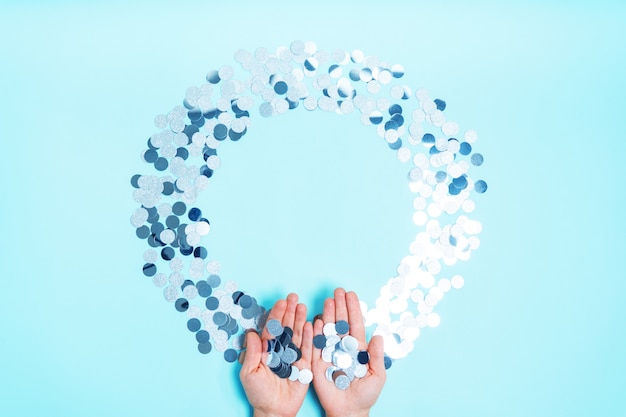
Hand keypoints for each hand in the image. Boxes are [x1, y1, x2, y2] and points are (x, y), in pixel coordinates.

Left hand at [239, 293, 312, 416]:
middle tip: (293, 297)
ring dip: (299, 319)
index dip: (276, 315)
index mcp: (266, 350)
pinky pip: (308, 348)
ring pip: (297, 334)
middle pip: (285, 327)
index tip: (281, 302)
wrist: (274, 411)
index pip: (272, 329)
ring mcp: (293, 357)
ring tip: (302, 305)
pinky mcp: (304, 365)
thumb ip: (252, 353)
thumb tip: (252, 333)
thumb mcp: (249, 373)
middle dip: (289, 312)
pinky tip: (310, 324)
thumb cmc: (258, 394)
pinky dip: (309, 336)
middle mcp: (280, 350)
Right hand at [311, 288, 386, 416]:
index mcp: (357, 348)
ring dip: (328, 315)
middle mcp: (343, 347)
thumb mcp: (377, 376)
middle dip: (340, 306)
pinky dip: (315, 333)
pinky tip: (316, 320)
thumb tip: (378, 334)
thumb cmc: (366, 395)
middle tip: (337, 291)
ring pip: (328, 330)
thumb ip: (377, 356)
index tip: (350, 294)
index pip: (355, 324)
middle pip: (341, 323)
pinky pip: (315, 345)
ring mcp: (330, 353)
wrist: (349, 411)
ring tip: (328, 300)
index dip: (353, 309)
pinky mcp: (317, 363)